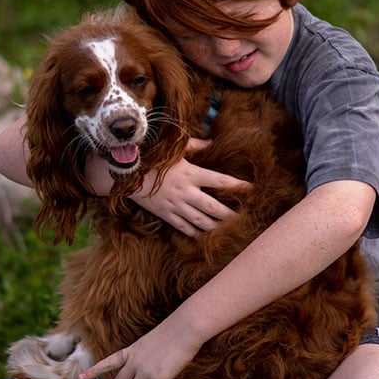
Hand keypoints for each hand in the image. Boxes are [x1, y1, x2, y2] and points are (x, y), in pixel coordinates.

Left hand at [79, 319, 201, 378]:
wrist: (184, 328)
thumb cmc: (174, 330)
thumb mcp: (153, 341)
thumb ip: (148, 355)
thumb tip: (150, 366)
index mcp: (132, 351)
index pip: (109, 362)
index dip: (95, 371)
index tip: (82, 377)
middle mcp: (135, 362)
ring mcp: (145, 371)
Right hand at [133, 139, 248, 235]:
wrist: (126, 176)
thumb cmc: (152, 159)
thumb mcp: (173, 149)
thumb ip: (195, 146)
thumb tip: (212, 142)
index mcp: (190, 174)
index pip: (219, 180)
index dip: (236, 185)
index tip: (251, 189)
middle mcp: (185, 192)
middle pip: (213, 208)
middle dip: (230, 215)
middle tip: (244, 220)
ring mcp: (175, 206)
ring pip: (201, 222)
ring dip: (216, 227)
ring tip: (229, 231)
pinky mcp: (166, 215)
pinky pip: (184, 228)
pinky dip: (196, 234)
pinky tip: (206, 236)